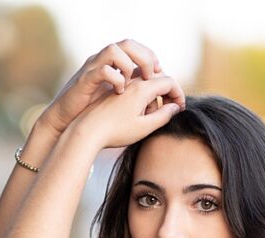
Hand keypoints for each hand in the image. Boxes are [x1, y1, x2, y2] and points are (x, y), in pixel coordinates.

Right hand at [38, 40, 175, 138]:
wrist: (65, 121)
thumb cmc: (89, 111)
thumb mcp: (112, 95)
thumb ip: (128, 86)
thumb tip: (151, 87)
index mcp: (110, 62)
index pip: (135, 47)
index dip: (149, 55)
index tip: (158, 71)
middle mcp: (101, 60)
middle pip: (128, 43)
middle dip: (144, 57)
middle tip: (150, 75)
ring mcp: (92, 68)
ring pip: (114, 50)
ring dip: (128, 65)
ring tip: (133, 83)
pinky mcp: (84, 80)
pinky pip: (102, 70)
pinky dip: (115, 78)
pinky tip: (119, 92)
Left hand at [69, 74, 184, 149]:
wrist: (85, 132)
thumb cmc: (114, 132)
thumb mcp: (143, 128)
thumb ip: (163, 116)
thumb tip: (175, 107)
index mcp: (142, 88)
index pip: (169, 82)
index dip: (178, 94)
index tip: (179, 109)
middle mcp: (132, 82)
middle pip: (158, 79)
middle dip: (166, 94)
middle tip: (163, 113)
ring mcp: (121, 86)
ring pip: (145, 83)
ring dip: (152, 96)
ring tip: (147, 115)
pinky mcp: (112, 92)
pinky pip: (132, 87)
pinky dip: (139, 97)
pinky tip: (134, 113)